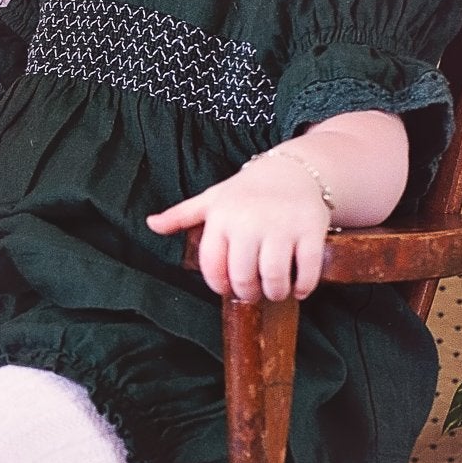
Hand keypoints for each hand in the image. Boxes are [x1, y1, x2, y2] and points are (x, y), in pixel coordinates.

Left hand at [147, 158, 331, 301]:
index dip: (220, 285)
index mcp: (222, 218)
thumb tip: (150, 224)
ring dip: (276, 292)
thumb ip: (182, 215)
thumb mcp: (212, 199)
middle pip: (243, 276)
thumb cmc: (248, 191)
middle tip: (255, 293)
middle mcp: (249, 221)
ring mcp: (282, 225)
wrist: (295, 169)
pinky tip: (300, 288)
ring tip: (277, 291)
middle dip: (249, 293)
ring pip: (274, 276)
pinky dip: (304, 286)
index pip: (213, 266)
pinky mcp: (311, 228)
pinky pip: (307, 269)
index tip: (229, 289)